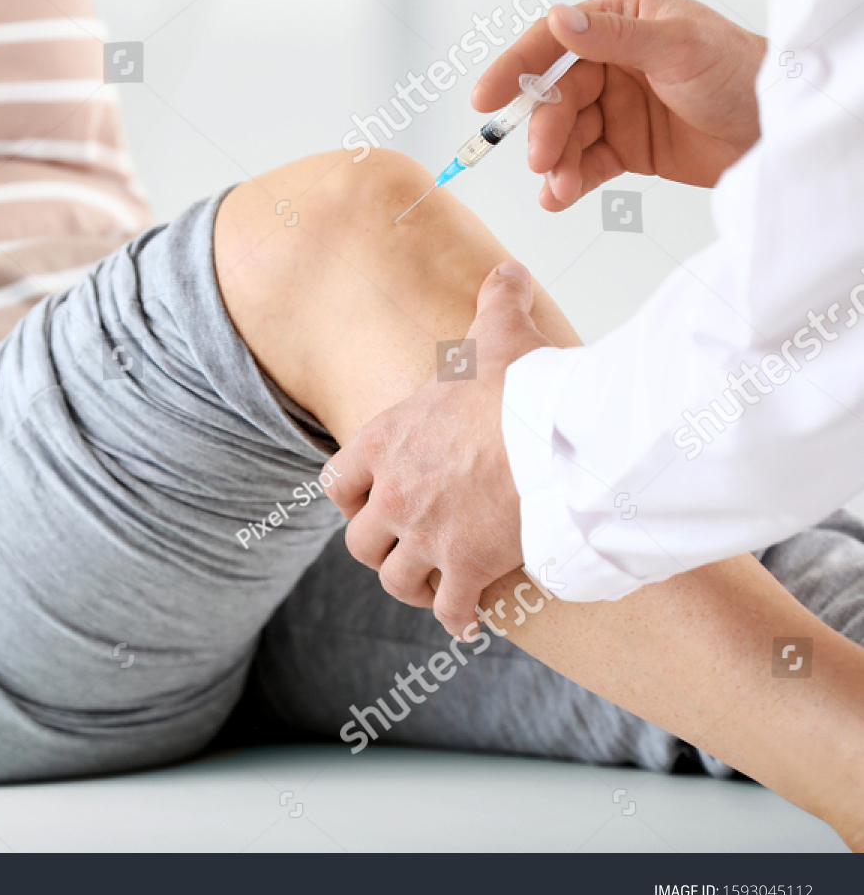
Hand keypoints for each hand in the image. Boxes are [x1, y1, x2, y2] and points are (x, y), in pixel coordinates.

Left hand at [325, 261, 553, 635]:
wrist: (556, 442)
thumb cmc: (524, 389)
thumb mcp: (500, 334)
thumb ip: (496, 303)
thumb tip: (509, 272)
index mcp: (386, 443)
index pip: (337, 482)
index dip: (350, 497)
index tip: (367, 502)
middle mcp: (394, 494)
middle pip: (360, 541)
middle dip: (379, 547)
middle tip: (402, 549)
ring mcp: (425, 536)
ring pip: (394, 579)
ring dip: (412, 585)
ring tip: (431, 587)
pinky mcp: (464, 570)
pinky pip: (448, 609)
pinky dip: (455, 618)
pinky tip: (467, 623)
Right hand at [473, 0, 765, 211]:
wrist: (778, 131)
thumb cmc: (742, 74)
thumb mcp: (678, 47)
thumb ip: (614, 37)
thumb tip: (561, 20)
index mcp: (621, 19)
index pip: (553, 41)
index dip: (515, 69)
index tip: (486, 98)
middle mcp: (612, 60)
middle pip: (556, 97)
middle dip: (545, 131)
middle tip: (543, 160)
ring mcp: (616, 105)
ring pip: (566, 135)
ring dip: (556, 162)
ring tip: (558, 188)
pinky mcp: (625, 146)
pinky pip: (583, 163)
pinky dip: (569, 181)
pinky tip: (560, 196)